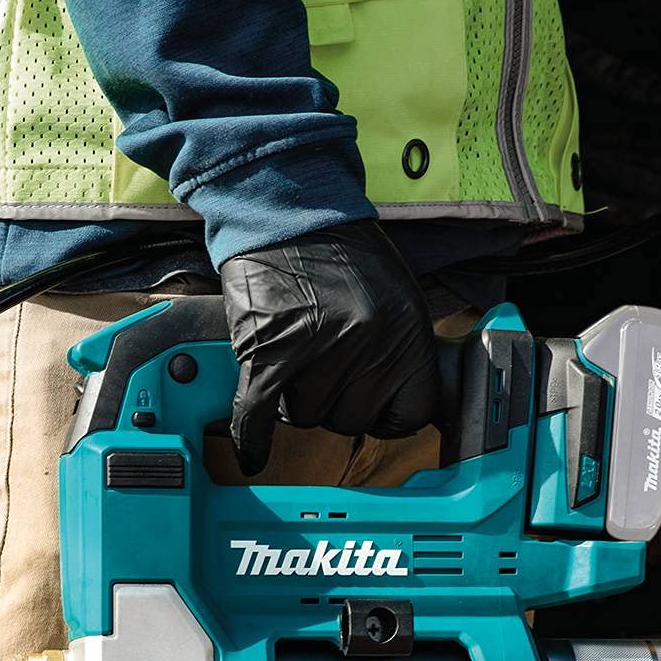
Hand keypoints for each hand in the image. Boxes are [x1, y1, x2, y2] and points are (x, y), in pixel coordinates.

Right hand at [221, 220, 440, 476]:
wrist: (289, 207)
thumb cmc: (342, 253)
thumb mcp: (396, 299)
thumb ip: (400, 352)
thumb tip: (398, 404)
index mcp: (407, 332)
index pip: (410, 416)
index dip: (387, 416)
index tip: (374, 408)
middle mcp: (369, 343)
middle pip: (351, 421)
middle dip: (334, 402)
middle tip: (322, 365)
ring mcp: (319, 347)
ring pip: (305, 416)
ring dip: (294, 397)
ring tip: (293, 356)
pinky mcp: (270, 347)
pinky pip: (259, 412)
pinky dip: (250, 435)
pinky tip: (250, 453)